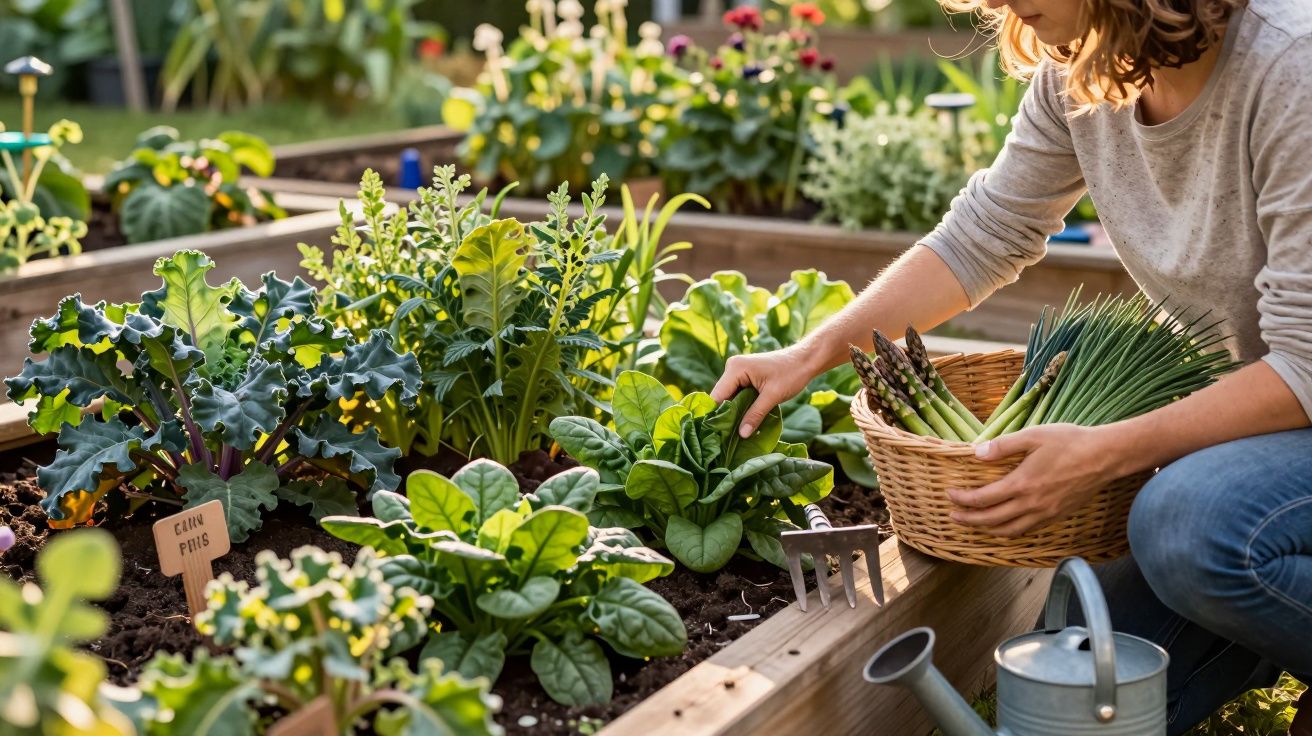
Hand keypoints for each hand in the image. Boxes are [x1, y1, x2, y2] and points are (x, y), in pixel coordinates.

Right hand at [711, 346, 822, 437]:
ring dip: (734, 412)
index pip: (717, 396)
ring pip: (729, 397)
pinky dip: (741, 407)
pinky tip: (744, 421)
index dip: (717, 415)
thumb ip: (755, 415)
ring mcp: (738, 371)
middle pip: (721, 397)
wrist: (805, 360)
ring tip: (736, 432)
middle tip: (728, 437)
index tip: (718, 435)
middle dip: (726, 415)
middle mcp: (732, 367)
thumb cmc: (791, 374)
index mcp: (735, 368)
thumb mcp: (772, 397)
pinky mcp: (745, 376)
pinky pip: (737, 394)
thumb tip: (741, 435)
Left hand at [946, 424, 1128, 536]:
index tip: (949, 494)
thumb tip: (976, 453)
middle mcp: (1031, 504)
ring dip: (987, 529)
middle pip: (991, 521)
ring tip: (974, 524)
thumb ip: (1003, 446)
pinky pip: (1027, 530)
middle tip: (953, 515)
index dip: (962, 499)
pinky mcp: (1057, 515)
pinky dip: (1009, 531)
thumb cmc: (1070, 442)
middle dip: (968, 520)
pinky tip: (1004, 524)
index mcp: (1022, 484)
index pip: (982, 499)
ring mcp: (1045, 513)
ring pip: (1009, 531)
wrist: (1105, 456)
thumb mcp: (1033, 436)